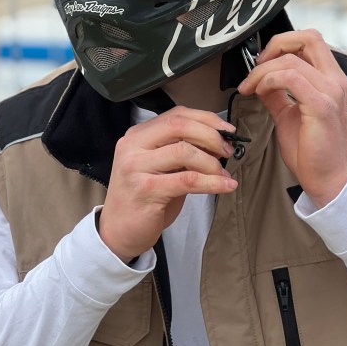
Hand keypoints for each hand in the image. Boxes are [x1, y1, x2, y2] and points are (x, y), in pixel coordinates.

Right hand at [98, 107, 237, 262]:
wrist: (119, 231)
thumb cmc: (144, 199)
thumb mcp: (161, 168)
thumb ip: (181, 151)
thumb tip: (218, 143)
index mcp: (137, 136)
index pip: (176, 115)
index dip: (206, 119)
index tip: (227, 130)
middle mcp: (133, 146)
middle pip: (179, 126)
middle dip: (211, 136)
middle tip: (227, 151)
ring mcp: (136, 167)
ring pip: (184, 152)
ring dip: (212, 162)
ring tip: (224, 174)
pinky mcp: (146, 190)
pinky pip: (188, 180)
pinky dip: (213, 182)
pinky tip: (226, 186)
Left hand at [238, 29, 346, 207]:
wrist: (328, 180)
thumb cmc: (312, 152)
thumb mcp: (289, 115)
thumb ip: (277, 95)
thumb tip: (259, 82)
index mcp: (331, 80)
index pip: (310, 41)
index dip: (282, 44)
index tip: (261, 63)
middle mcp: (336, 80)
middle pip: (308, 37)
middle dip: (275, 45)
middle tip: (256, 67)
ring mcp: (331, 91)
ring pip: (292, 59)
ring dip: (263, 70)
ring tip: (252, 88)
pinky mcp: (322, 106)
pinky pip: (290, 78)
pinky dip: (269, 80)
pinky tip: (261, 93)